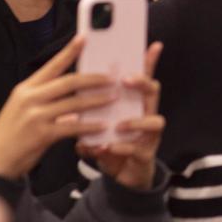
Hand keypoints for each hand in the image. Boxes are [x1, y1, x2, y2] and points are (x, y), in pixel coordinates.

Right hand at [0, 36, 113, 180]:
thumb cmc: (11, 134)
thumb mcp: (23, 109)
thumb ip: (47, 100)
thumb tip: (76, 96)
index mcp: (26, 88)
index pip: (52, 65)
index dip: (69, 51)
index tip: (84, 38)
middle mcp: (30, 98)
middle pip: (68, 82)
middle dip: (93, 78)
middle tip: (112, 77)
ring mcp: (35, 116)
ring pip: (74, 103)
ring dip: (97, 100)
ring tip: (114, 97)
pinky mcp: (42, 134)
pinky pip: (73, 126)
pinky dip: (90, 125)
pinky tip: (103, 125)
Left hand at [76, 43, 164, 190]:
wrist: (121, 176)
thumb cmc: (111, 144)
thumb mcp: (96, 125)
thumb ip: (86, 114)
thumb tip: (67, 103)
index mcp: (133, 103)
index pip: (141, 78)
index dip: (149, 62)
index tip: (151, 45)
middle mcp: (145, 114)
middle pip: (153, 91)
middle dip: (143, 82)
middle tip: (126, 80)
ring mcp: (149, 135)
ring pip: (154, 120)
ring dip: (135, 121)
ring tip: (118, 125)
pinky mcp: (145, 154)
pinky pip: (138, 148)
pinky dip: (121, 147)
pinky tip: (107, 147)